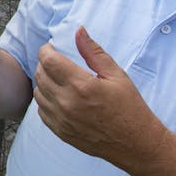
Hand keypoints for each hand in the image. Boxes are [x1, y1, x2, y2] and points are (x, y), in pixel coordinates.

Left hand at [32, 27, 171, 171]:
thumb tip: (79, 31)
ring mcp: (62, 120)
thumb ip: (94, 52)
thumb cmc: (130, 107)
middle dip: (45, 63)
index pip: (49, 61)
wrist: (137, 144)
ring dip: (44, 81)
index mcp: (82, 86)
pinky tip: (59, 96)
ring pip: (38, 93)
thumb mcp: (117, 75)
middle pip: (40, 75)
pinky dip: (46, 100)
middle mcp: (67, 103)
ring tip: (58, 78)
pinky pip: (41, 111)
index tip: (51, 48)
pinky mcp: (61, 132)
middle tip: (56, 61)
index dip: (46, 50)